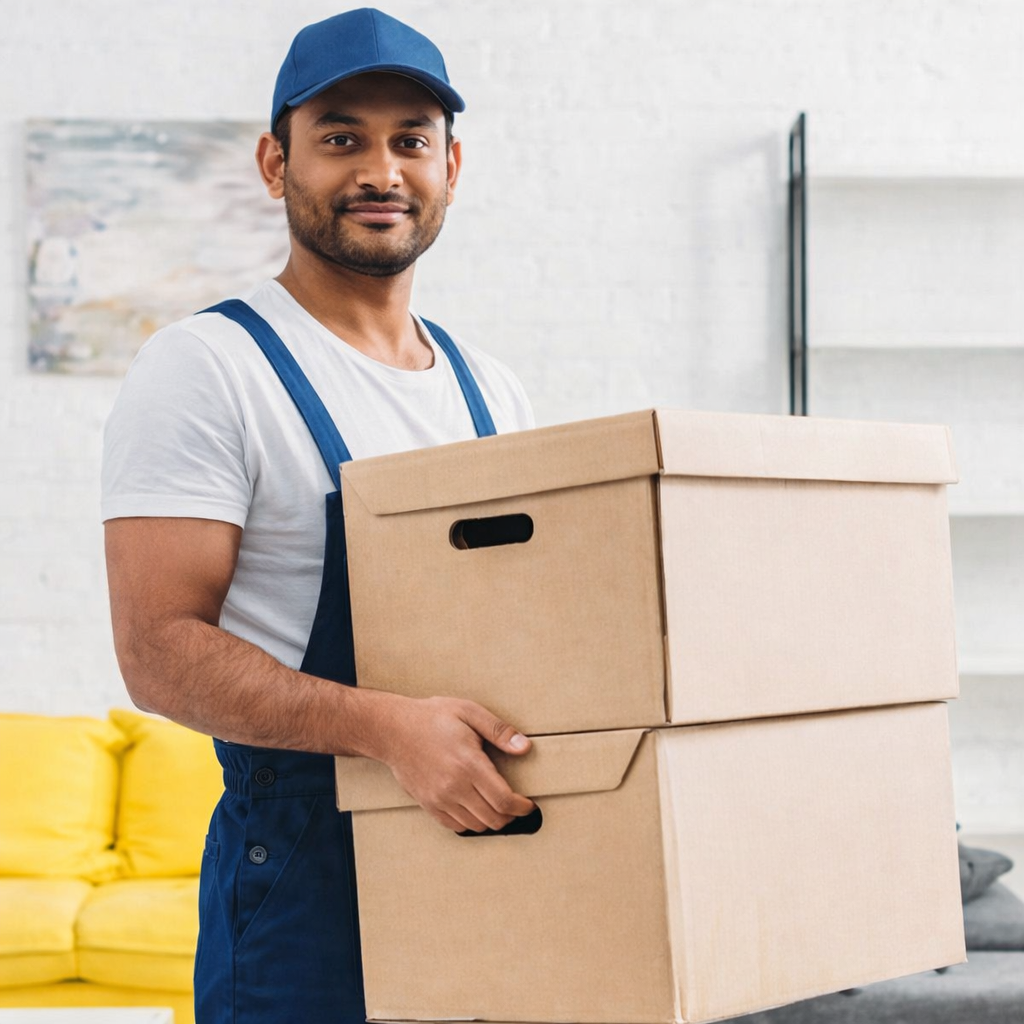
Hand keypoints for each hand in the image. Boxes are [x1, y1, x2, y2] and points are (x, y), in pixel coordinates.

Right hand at [378, 695, 533, 832]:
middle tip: (517, 806)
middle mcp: (454, 786)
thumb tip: (525, 747)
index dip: (522, 808)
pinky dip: (470, 823)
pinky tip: (475, 808)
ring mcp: (439, 799)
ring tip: (497, 807)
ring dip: (491, 820)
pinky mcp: (428, 804)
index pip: (504, 800)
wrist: (393, 729)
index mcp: (468, 764)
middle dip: (511, 816)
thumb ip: (499, 730)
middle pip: (493, 819)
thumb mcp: (469, 712)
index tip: (529, 805)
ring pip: (476, 826)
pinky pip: (455, 826)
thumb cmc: (432, 717)